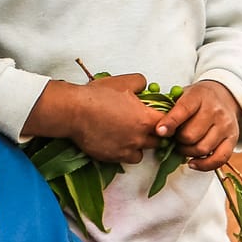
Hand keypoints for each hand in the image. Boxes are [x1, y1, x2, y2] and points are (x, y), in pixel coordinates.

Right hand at [39, 72, 161, 163]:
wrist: (74, 111)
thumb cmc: (97, 95)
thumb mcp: (122, 81)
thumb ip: (140, 83)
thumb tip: (146, 87)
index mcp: (145, 118)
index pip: (167, 123)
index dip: (164, 120)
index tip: (157, 118)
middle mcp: (139, 137)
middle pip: (158, 140)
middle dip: (153, 133)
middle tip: (143, 126)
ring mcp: (127, 149)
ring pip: (143, 152)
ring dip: (140, 145)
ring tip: (129, 135)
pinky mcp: (114, 157)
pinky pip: (128, 159)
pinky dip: (126, 152)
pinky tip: (118, 142)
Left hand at [158, 80, 241, 171]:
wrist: (224, 96)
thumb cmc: (197, 99)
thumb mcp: (183, 95)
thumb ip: (170, 109)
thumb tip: (156, 128)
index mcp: (199, 96)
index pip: (183, 110)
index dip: (170, 122)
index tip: (159, 131)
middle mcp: (215, 110)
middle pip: (191, 135)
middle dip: (178, 141)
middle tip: (174, 139)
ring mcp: (226, 126)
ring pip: (203, 149)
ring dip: (187, 152)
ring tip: (182, 147)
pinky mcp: (232, 139)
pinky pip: (219, 159)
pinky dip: (204, 165)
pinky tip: (192, 162)